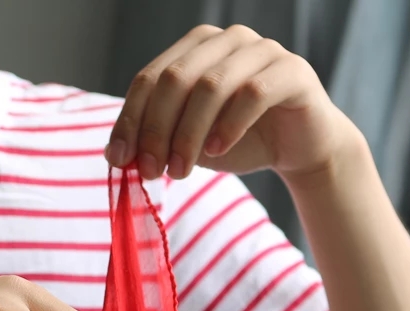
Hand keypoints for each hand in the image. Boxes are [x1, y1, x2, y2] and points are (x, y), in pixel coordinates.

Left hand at [106, 23, 357, 181]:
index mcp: (195, 49)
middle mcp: (226, 40)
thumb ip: (155, 141)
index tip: (118, 160)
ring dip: (188, 135)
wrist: (295, 148)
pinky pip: (252, 94)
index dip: (130, 120)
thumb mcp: (187, 142)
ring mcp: (261, 50)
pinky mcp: (291, 71)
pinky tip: (217, 152)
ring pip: (210, 86)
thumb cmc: (236, 140)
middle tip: (150, 172)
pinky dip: (228, 126)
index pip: (149, 78)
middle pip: (175, 79)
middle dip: (155, 130)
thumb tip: (114, 154)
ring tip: (179, 171)